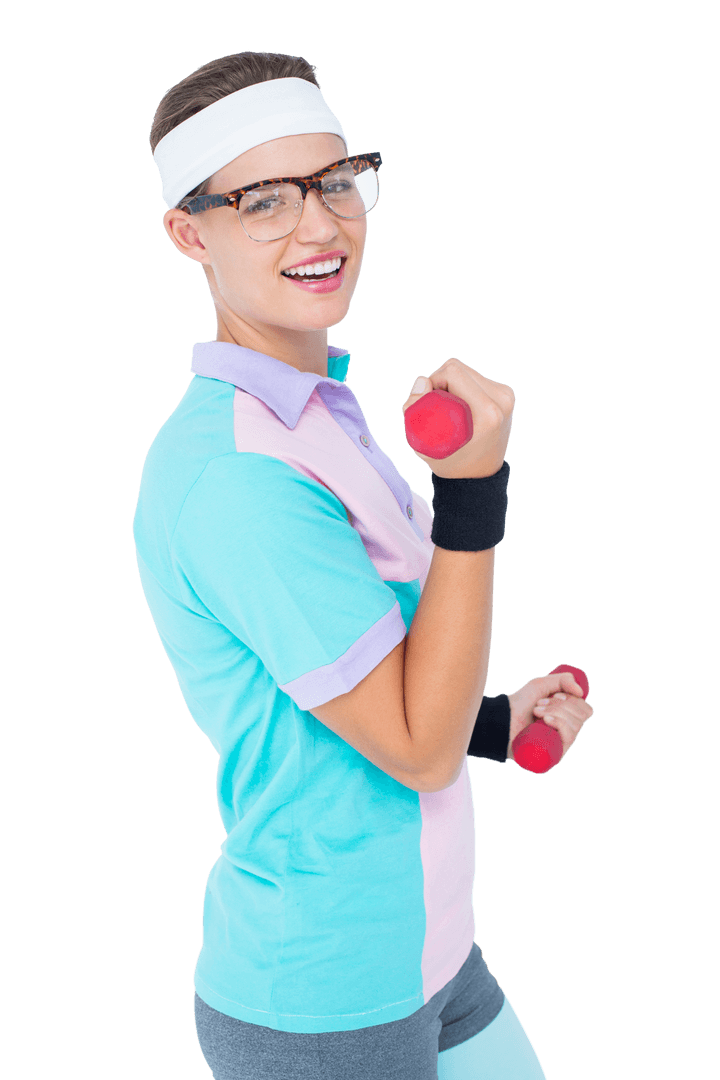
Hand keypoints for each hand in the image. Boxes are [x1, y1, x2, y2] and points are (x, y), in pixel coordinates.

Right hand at [401, 357, 515, 478]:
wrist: (479, 476)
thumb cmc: (449, 462)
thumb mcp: (423, 444)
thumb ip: (414, 411)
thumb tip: (422, 380)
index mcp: (487, 412)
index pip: (452, 373)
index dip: (432, 383)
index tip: (427, 404)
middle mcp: (501, 400)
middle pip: (459, 368)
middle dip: (439, 382)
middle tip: (434, 406)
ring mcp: (506, 396)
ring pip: (466, 371)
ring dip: (450, 384)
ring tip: (447, 408)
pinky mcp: (506, 394)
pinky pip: (475, 378)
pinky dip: (461, 386)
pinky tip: (459, 406)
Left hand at [507, 673, 593, 763]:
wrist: (503, 718)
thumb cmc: (521, 703)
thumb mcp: (542, 684)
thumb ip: (563, 680)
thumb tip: (581, 692)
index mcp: (568, 717)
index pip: (586, 710)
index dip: (574, 700)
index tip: (555, 695)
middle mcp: (567, 732)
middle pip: (581, 717)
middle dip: (560, 705)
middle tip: (540, 704)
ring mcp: (561, 744)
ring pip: (575, 726)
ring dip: (556, 712)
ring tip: (537, 711)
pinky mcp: (554, 754)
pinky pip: (568, 740)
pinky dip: (560, 725)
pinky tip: (547, 720)